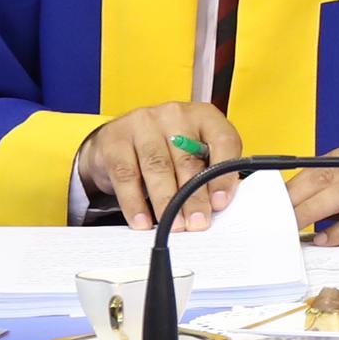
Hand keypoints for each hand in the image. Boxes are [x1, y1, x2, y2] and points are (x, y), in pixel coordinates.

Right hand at [79, 102, 243, 229]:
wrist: (119, 139)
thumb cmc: (167, 148)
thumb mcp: (195, 152)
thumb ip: (209, 172)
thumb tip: (217, 205)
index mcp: (204, 116)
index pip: (223, 141)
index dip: (223, 175)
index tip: (220, 203)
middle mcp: (175, 114)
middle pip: (188, 160)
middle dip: (193, 197)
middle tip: (197, 223)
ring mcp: (142, 123)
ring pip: (158, 168)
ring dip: (166, 202)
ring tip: (172, 225)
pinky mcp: (115, 140)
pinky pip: (126, 176)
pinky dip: (135, 202)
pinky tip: (142, 220)